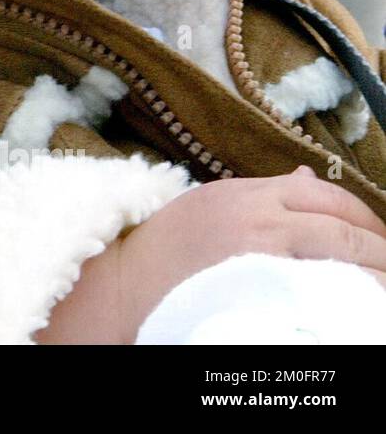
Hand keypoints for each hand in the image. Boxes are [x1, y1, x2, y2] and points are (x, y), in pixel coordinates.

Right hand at [36, 165, 385, 343]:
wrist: (122, 287)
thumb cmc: (163, 254)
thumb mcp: (208, 206)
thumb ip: (259, 194)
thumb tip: (307, 177)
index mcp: (243, 192)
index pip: (320, 193)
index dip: (359, 215)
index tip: (374, 238)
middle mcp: (254, 213)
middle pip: (338, 219)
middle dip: (377, 243)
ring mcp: (257, 248)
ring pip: (338, 247)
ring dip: (373, 267)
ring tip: (384, 286)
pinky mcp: (256, 283)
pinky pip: (319, 281)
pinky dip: (347, 289)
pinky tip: (359, 303)